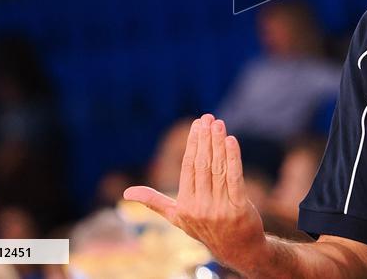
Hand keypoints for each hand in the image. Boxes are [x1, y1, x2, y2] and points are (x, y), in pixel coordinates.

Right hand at [124, 114, 267, 270]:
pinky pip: (235, 178)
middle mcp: (200, 207)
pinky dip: (233, 158)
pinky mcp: (239, 208)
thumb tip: (127, 193)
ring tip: (219, 124)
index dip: (192, 144)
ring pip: (218, 169)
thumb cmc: (205, 228)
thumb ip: (155, 202)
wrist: (236, 249)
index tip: (196, 124)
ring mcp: (220, 208)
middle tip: (208, 118)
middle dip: (205, 139)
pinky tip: (232, 141)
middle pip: (203, 165)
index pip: (188, 168)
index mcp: (184, 205)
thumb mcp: (177, 217)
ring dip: (219, 143)